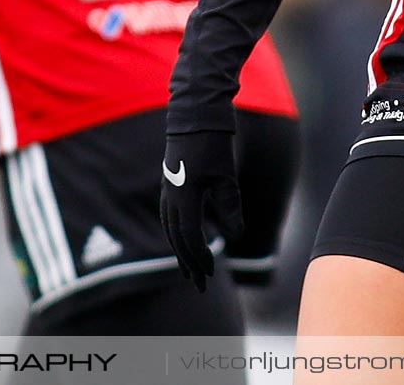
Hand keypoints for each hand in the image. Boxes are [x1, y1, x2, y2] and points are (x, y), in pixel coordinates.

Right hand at [158, 129, 241, 291]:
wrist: (195, 117)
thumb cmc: (213, 145)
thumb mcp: (226, 178)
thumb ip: (230, 208)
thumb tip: (236, 236)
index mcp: (184, 195)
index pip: (190, 236)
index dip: (200, 257)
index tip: (211, 274)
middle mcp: (171, 196)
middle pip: (176, 239)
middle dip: (188, 263)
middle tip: (200, 285)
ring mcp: (167, 190)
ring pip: (170, 230)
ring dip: (180, 252)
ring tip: (189, 270)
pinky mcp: (169, 185)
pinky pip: (169, 218)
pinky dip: (176, 235)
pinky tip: (184, 243)